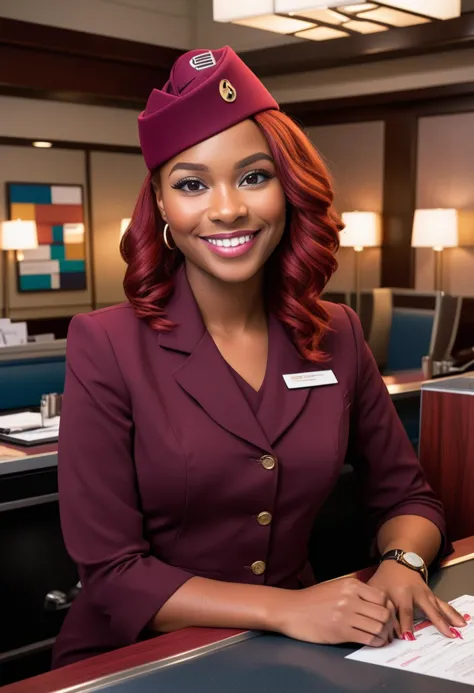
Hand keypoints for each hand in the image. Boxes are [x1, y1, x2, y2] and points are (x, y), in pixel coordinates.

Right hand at [276, 577, 395, 646]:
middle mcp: (351, 598)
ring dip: (384, 634)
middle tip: (389, 629)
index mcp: (351, 585)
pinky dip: (376, 642)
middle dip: (390, 623)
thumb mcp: (335, 587)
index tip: (388, 615)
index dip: (389, 608)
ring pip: (378, 627)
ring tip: (383, 637)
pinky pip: (368, 638)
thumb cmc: (313, 599)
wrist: (291, 609)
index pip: (382, 597)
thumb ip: (355, 592)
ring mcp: (346, 615)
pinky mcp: (341, 632)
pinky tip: (374, 642)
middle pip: (384, 612)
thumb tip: (377, 603)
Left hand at [368, 561, 466, 639]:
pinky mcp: (432, 595)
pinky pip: (443, 605)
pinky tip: (460, 622)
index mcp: (402, 592)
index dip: (405, 625)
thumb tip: (386, 629)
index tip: (407, 637)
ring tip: (457, 630)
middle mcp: (417, 593)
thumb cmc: (385, 579)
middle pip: (428, 608)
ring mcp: (427, 594)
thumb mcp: (377, 590)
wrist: (399, 562)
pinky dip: (452, 614)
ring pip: (439, 607)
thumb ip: (381, 608)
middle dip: (437, 622)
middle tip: (446, 634)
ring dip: (449, 618)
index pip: (404, 611)